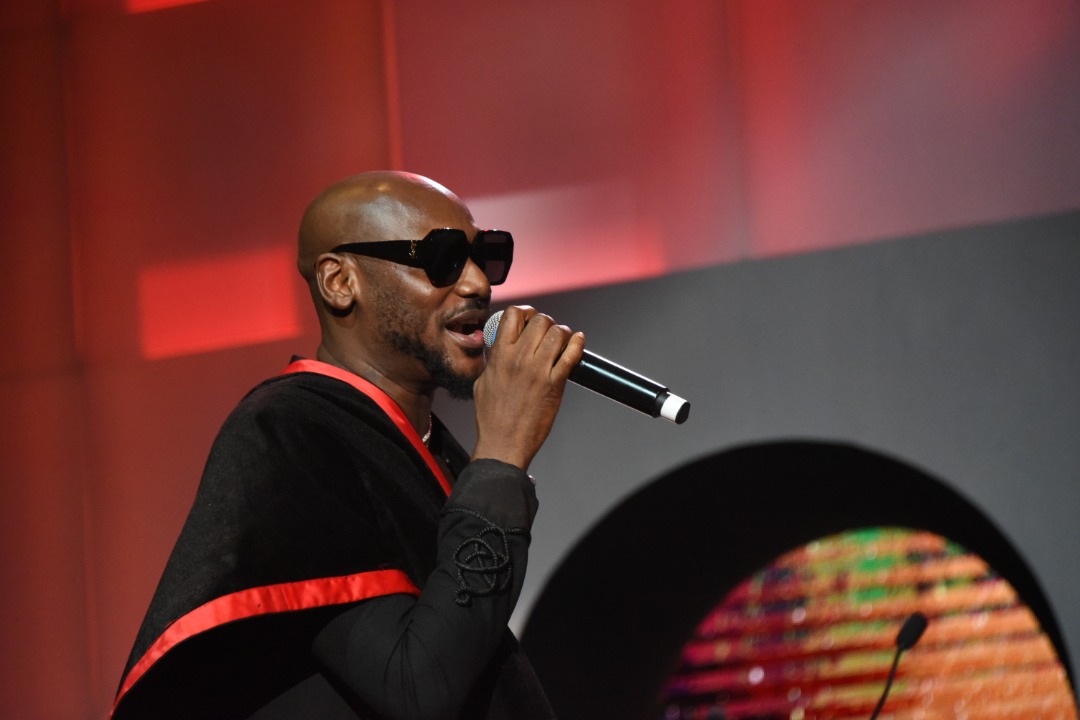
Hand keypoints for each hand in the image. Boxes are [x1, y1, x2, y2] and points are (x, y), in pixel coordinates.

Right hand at [471, 306, 585, 470]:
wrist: (503, 443)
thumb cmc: (491, 418)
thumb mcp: (483, 382)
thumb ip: (494, 361)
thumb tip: (501, 349)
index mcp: (499, 355)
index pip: (513, 314)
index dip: (525, 312)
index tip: (529, 319)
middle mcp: (519, 358)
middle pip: (540, 320)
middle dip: (546, 322)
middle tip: (547, 332)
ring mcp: (538, 371)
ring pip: (557, 333)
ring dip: (562, 333)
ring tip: (561, 341)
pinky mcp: (554, 384)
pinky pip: (571, 355)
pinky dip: (577, 344)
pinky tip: (577, 342)